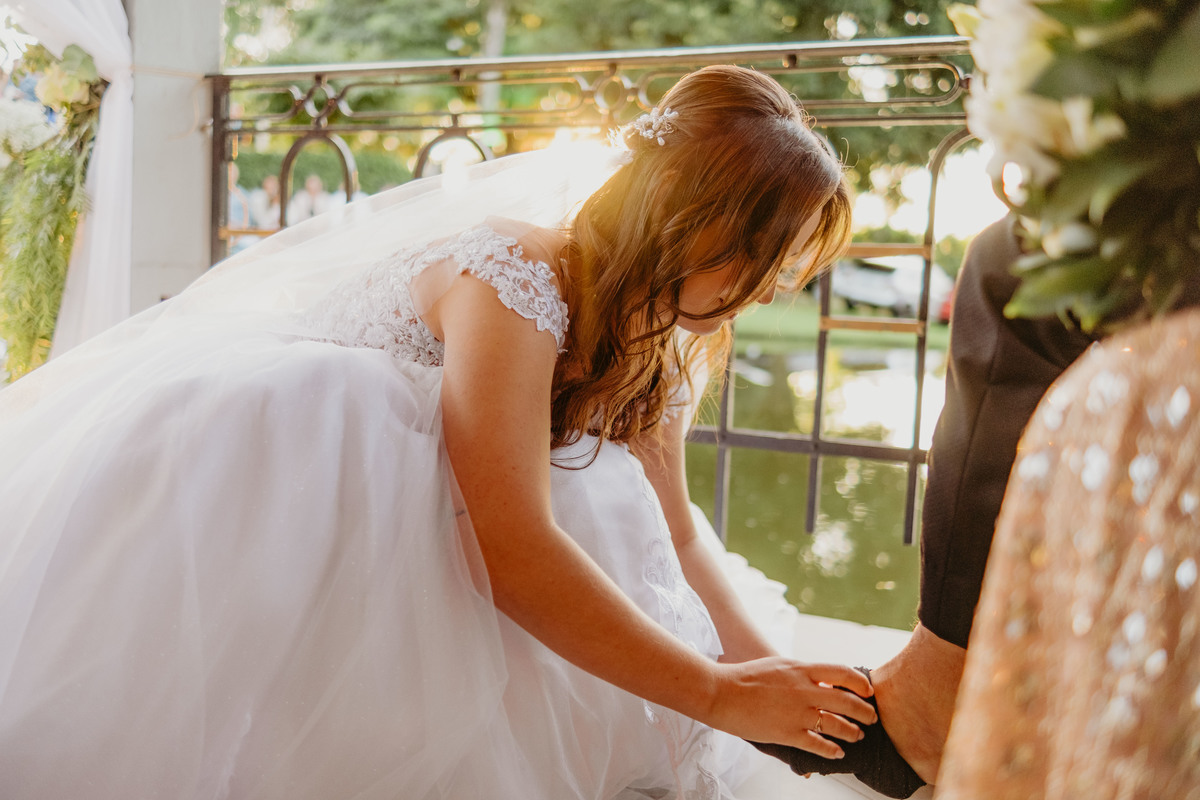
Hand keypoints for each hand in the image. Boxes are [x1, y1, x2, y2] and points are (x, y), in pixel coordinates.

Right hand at [704, 658, 876, 758]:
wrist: (721, 692)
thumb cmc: (746, 677)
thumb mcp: (778, 666)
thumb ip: (801, 672)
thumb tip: (820, 679)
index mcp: (801, 670)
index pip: (842, 673)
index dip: (860, 683)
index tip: (868, 691)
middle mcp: (804, 690)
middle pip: (846, 701)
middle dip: (864, 712)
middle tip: (871, 718)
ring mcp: (797, 713)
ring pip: (837, 725)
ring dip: (852, 732)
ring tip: (857, 735)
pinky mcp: (787, 733)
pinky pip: (818, 744)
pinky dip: (831, 750)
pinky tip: (837, 753)